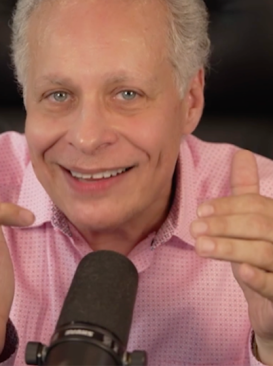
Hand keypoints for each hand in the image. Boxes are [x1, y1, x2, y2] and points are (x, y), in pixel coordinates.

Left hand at [190, 150, 272, 363]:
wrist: (271, 306)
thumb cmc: (259, 259)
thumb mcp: (250, 222)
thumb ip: (246, 192)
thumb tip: (241, 154)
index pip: (256, 205)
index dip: (228, 206)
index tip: (200, 210)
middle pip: (259, 225)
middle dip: (224, 225)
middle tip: (195, 229)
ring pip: (264, 252)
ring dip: (230, 247)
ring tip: (201, 247)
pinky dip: (258, 277)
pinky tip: (241, 271)